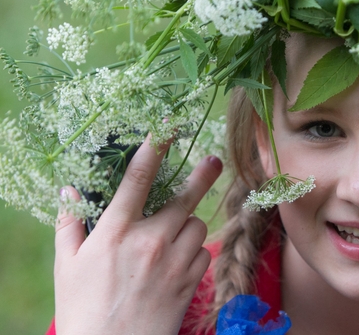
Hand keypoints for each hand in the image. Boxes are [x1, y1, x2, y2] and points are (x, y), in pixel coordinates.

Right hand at [54, 135, 222, 334]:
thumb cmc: (83, 310)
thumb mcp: (67, 267)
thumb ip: (70, 225)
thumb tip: (70, 192)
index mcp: (116, 233)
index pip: (137, 180)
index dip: (154, 149)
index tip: (167, 128)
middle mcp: (150, 241)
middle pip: (185, 198)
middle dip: (202, 175)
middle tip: (212, 159)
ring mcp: (174, 262)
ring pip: (197, 225)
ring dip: (188, 224)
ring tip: (171, 235)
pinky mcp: (190, 281)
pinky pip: (203, 253)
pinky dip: (195, 251)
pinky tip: (177, 260)